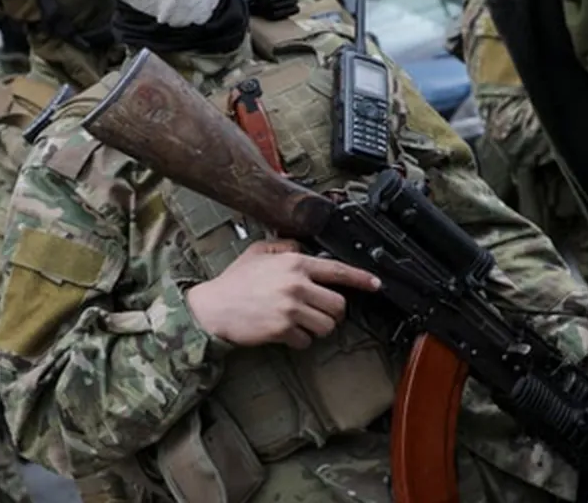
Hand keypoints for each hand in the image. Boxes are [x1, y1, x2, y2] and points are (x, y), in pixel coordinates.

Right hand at [186, 239, 380, 349]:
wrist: (212, 308)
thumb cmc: (234, 282)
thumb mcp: (258, 252)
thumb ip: (285, 247)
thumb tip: (305, 249)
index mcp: (294, 263)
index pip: (337, 270)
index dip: (361, 278)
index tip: (376, 284)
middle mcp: (296, 284)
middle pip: (338, 305)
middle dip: (333, 312)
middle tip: (319, 311)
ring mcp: (291, 308)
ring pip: (327, 325)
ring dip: (318, 328)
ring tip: (300, 322)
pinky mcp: (283, 330)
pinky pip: (307, 341)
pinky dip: (300, 341)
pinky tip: (286, 332)